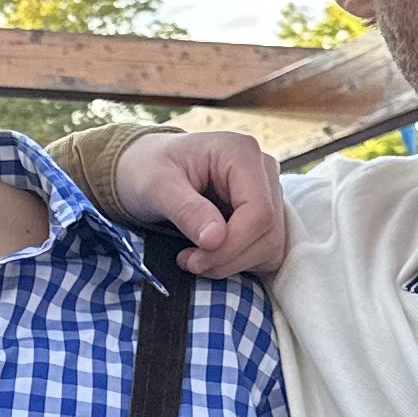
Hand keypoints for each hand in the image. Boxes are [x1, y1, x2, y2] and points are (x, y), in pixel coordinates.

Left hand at [112, 130, 287, 276]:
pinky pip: (267, 250)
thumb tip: (215, 239)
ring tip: (195, 258)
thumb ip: (186, 210)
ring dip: (232, 263)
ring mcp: (268, 192)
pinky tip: (210, 255)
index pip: (259, 212)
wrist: (146, 167)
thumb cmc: (148, 169)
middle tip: (188, 262)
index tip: (195, 260)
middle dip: (228, 258)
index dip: (232, 245)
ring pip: (271, 246)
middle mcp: (263, 169)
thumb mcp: (156, 187)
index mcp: (241, 153)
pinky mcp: (265, 214)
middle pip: (268, 232)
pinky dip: (239, 262)